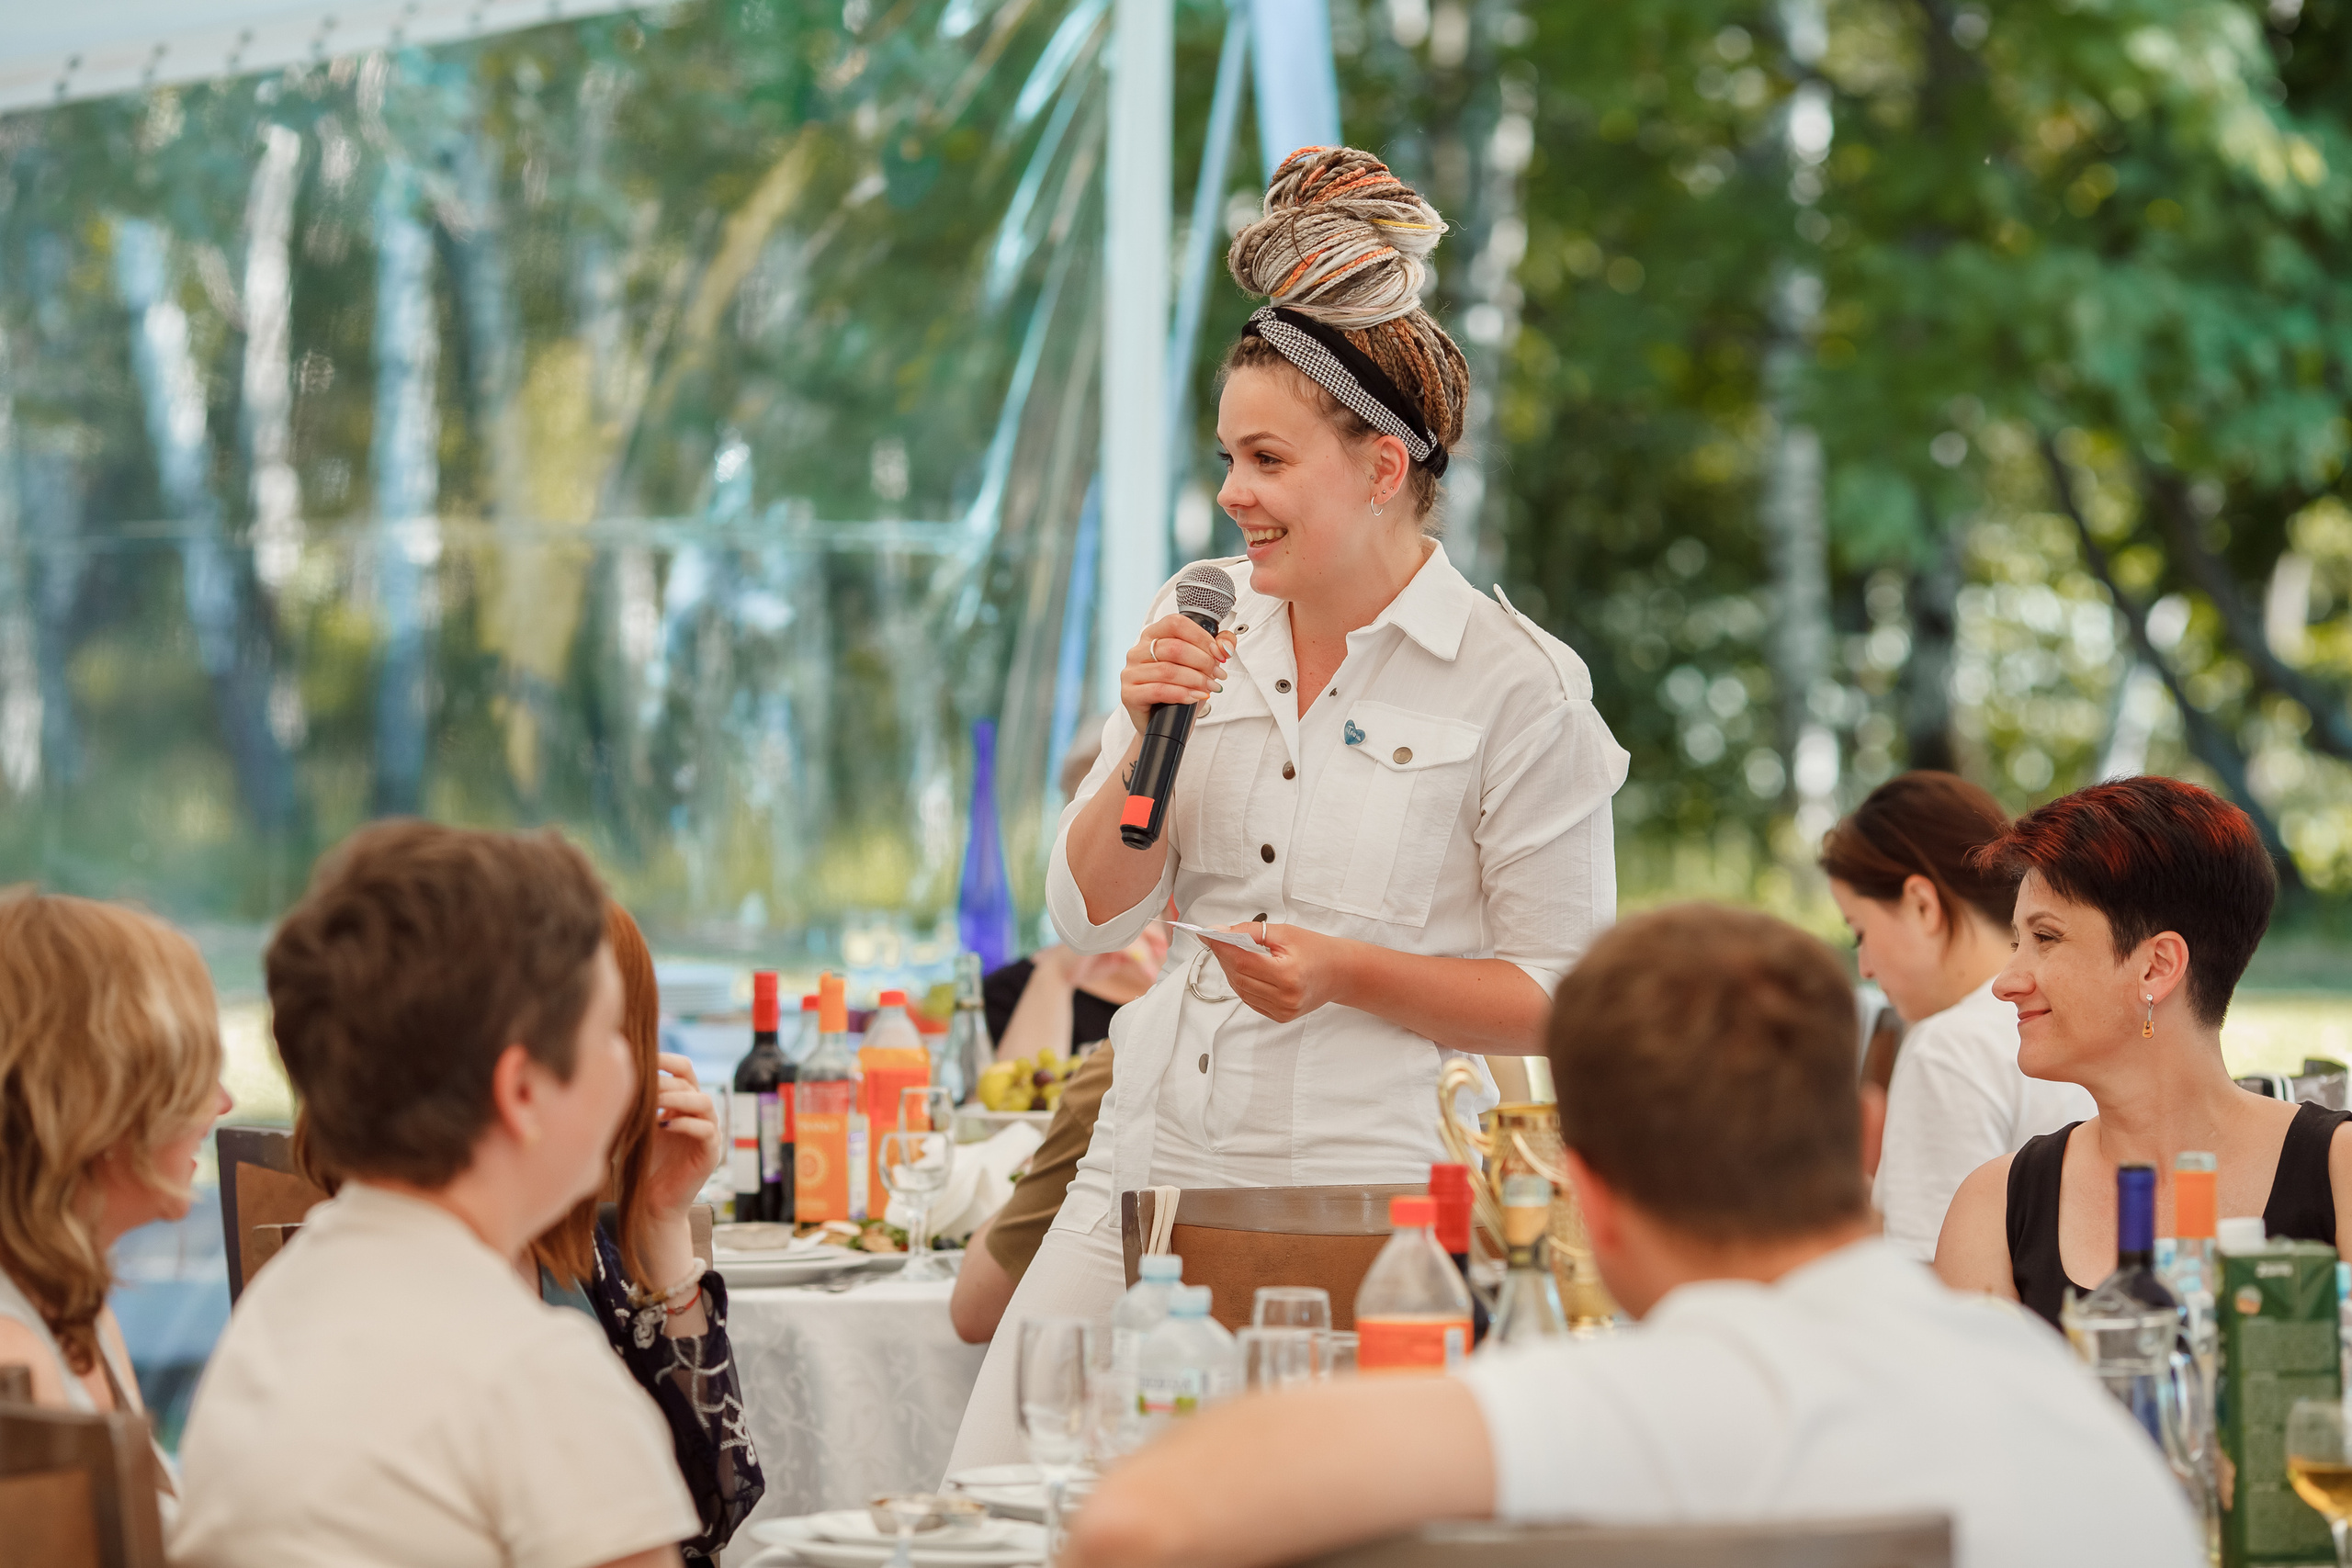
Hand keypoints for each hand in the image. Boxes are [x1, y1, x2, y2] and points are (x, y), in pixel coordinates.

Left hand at [643, 1053, 722, 1220]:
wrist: (650, 1204)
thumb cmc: (639, 1165)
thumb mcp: (635, 1127)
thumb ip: (635, 1103)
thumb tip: (616, 1074)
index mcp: (681, 1104)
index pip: (684, 1069)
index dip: (668, 1060)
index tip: (646, 1056)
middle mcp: (698, 1114)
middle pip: (691, 1083)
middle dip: (666, 1081)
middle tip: (644, 1085)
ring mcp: (708, 1133)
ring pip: (703, 1102)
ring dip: (678, 1099)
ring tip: (655, 1102)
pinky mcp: (710, 1153)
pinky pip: (705, 1130)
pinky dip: (685, 1124)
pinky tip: (663, 1126)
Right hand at [1120, 614, 1233, 735]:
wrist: (1161, 722)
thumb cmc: (1179, 689)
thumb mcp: (1201, 665)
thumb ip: (1217, 647)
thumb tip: (1225, 646)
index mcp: (1153, 636)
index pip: (1176, 624)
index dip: (1201, 637)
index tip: (1218, 653)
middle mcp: (1138, 651)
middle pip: (1175, 648)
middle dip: (1203, 662)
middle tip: (1217, 675)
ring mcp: (1131, 672)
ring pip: (1168, 670)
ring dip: (1196, 680)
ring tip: (1209, 688)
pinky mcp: (1129, 694)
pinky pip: (1158, 690)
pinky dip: (1182, 694)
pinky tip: (1194, 697)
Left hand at [1205, 924, 1357, 1023]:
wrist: (1341, 972)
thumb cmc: (1316, 950)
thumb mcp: (1285, 933)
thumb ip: (1250, 932)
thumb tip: (1220, 932)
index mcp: (1288, 975)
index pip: (1242, 962)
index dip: (1221, 947)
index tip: (1208, 935)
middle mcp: (1285, 998)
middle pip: (1239, 977)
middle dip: (1223, 957)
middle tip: (1216, 940)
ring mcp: (1283, 1011)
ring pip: (1241, 990)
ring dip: (1230, 971)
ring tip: (1229, 953)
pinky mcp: (1280, 1017)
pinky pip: (1250, 1000)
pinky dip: (1241, 984)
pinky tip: (1242, 970)